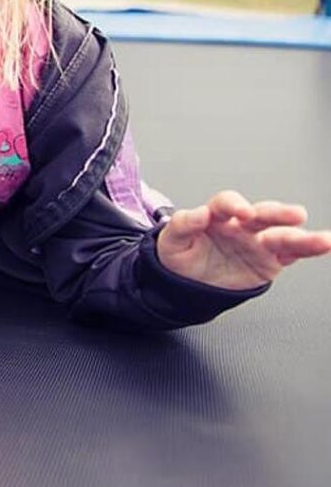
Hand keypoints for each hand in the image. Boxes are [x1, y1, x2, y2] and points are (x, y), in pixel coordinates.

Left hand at [156, 189, 330, 289]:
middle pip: (262, 214)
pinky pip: (291, 254)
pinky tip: (324, 245)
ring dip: (302, 236)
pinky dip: (308, 250)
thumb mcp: (171, 241)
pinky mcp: (269, 261)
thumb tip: (198, 214)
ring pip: (282, 235)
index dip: (233, 205)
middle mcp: (241, 226)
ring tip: (323, 239)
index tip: (240, 212)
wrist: (187, 283)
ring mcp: (257, 242)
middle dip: (278, 213)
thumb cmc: (180, 255)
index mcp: (216, 216)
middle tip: (294, 214)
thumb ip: (182, 225)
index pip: (227, 204)